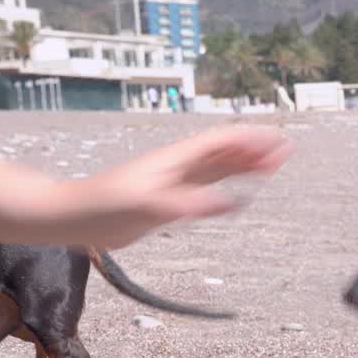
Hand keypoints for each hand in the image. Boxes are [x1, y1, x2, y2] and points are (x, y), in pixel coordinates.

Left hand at [57, 125, 293, 248]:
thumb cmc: (103, 209)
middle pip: (224, 152)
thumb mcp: (148, 208)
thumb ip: (189, 204)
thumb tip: (231, 202)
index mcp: (175, 161)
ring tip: (271, 166)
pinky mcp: (165, 200)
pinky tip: (234, 195)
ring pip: (216, 169)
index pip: (221, 142)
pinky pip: (204, 188)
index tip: (278, 140)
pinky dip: (226, 187)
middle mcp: (176, 167)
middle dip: (255, 150)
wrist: (71, 217)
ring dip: (243, 165)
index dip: (251, 140)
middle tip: (286, 150)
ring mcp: (171, 182)